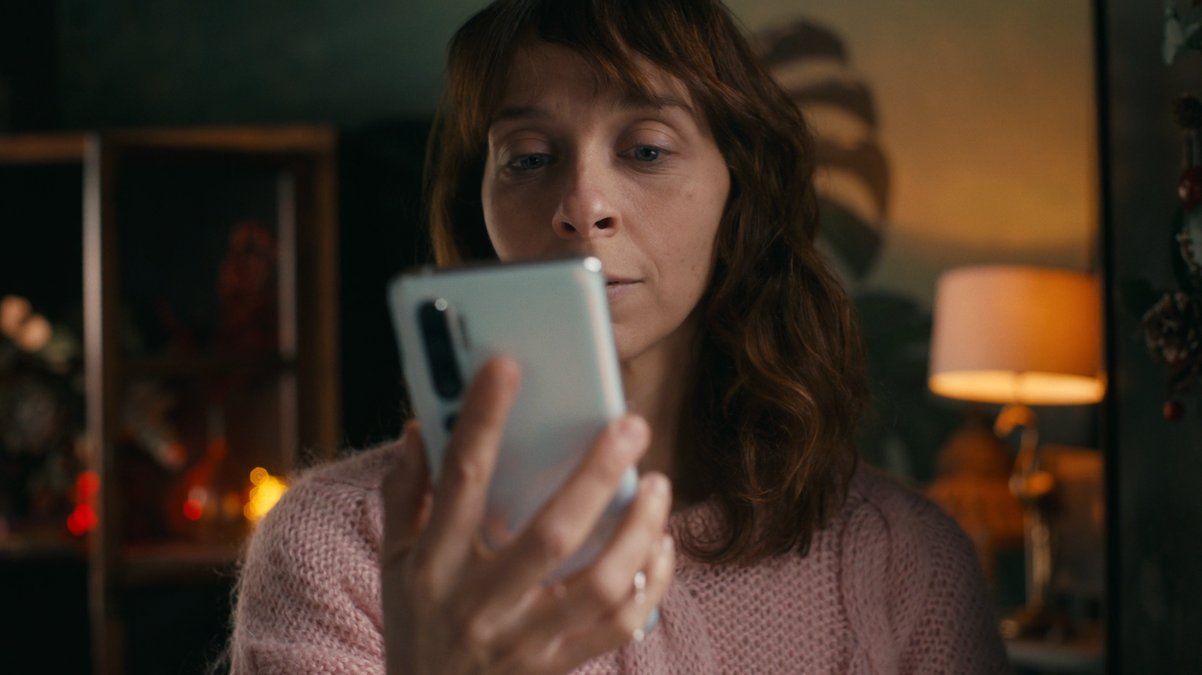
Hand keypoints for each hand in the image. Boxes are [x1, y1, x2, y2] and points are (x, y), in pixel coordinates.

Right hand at [381, 357, 674, 673]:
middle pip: (550, 535)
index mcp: (433, 566)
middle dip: (596, 474)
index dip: (481, 420)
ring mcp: (522, 641)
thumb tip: (418, 429)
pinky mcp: (556, 666)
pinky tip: (659, 546)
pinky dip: (648, 583)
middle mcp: (479, 605)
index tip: (506, 366)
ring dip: (637, 530)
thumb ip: (406, 494)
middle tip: (631, 425)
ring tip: (657, 484)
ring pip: (598, 584)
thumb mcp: (393, 562)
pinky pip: (618, 625)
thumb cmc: (415, 624)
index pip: (460, 482)